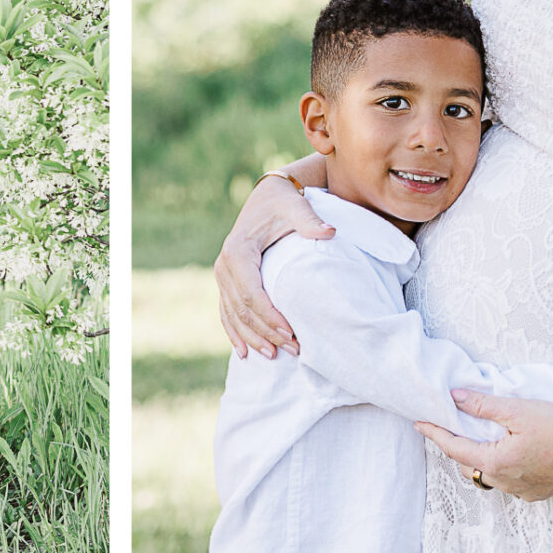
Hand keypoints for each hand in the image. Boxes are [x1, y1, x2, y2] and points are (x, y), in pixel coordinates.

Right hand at [213, 176, 334, 358]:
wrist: (266, 197)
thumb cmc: (282, 203)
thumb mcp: (295, 207)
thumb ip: (310, 220)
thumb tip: (330, 232)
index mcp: (237, 251)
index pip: (251, 292)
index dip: (269, 316)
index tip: (291, 332)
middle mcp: (223, 265)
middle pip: (242, 309)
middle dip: (266, 332)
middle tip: (293, 349)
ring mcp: (222, 275)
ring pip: (232, 315)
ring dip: (252, 338)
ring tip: (274, 355)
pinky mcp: (226, 281)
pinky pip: (226, 312)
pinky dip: (235, 333)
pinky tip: (245, 352)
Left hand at [415, 390, 552, 501]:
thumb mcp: (518, 410)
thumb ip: (484, 405)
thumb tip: (455, 397)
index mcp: (495, 463)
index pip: (454, 448)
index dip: (435, 434)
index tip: (419, 424)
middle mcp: (506, 483)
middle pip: (470, 464)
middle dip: (458, 446)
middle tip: (450, 427)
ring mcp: (524, 492)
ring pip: (491, 475)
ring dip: (482, 458)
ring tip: (481, 439)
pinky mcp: (540, 493)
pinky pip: (511, 482)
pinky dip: (503, 467)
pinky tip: (512, 454)